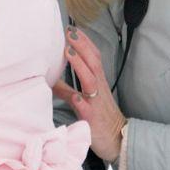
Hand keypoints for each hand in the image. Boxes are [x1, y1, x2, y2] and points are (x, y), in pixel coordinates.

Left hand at [53, 27, 125, 162]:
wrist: (118, 141)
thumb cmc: (100, 118)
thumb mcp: (83, 101)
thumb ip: (68, 89)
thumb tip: (51, 79)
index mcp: (97, 83)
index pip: (93, 57)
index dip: (84, 42)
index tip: (72, 29)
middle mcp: (98, 89)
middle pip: (93, 62)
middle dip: (81, 46)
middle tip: (69, 31)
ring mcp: (97, 103)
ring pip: (91, 80)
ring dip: (80, 65)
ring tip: (68, 52)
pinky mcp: (94, 119)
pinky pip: (88, 109)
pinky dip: (82, 101)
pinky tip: (75, 96)